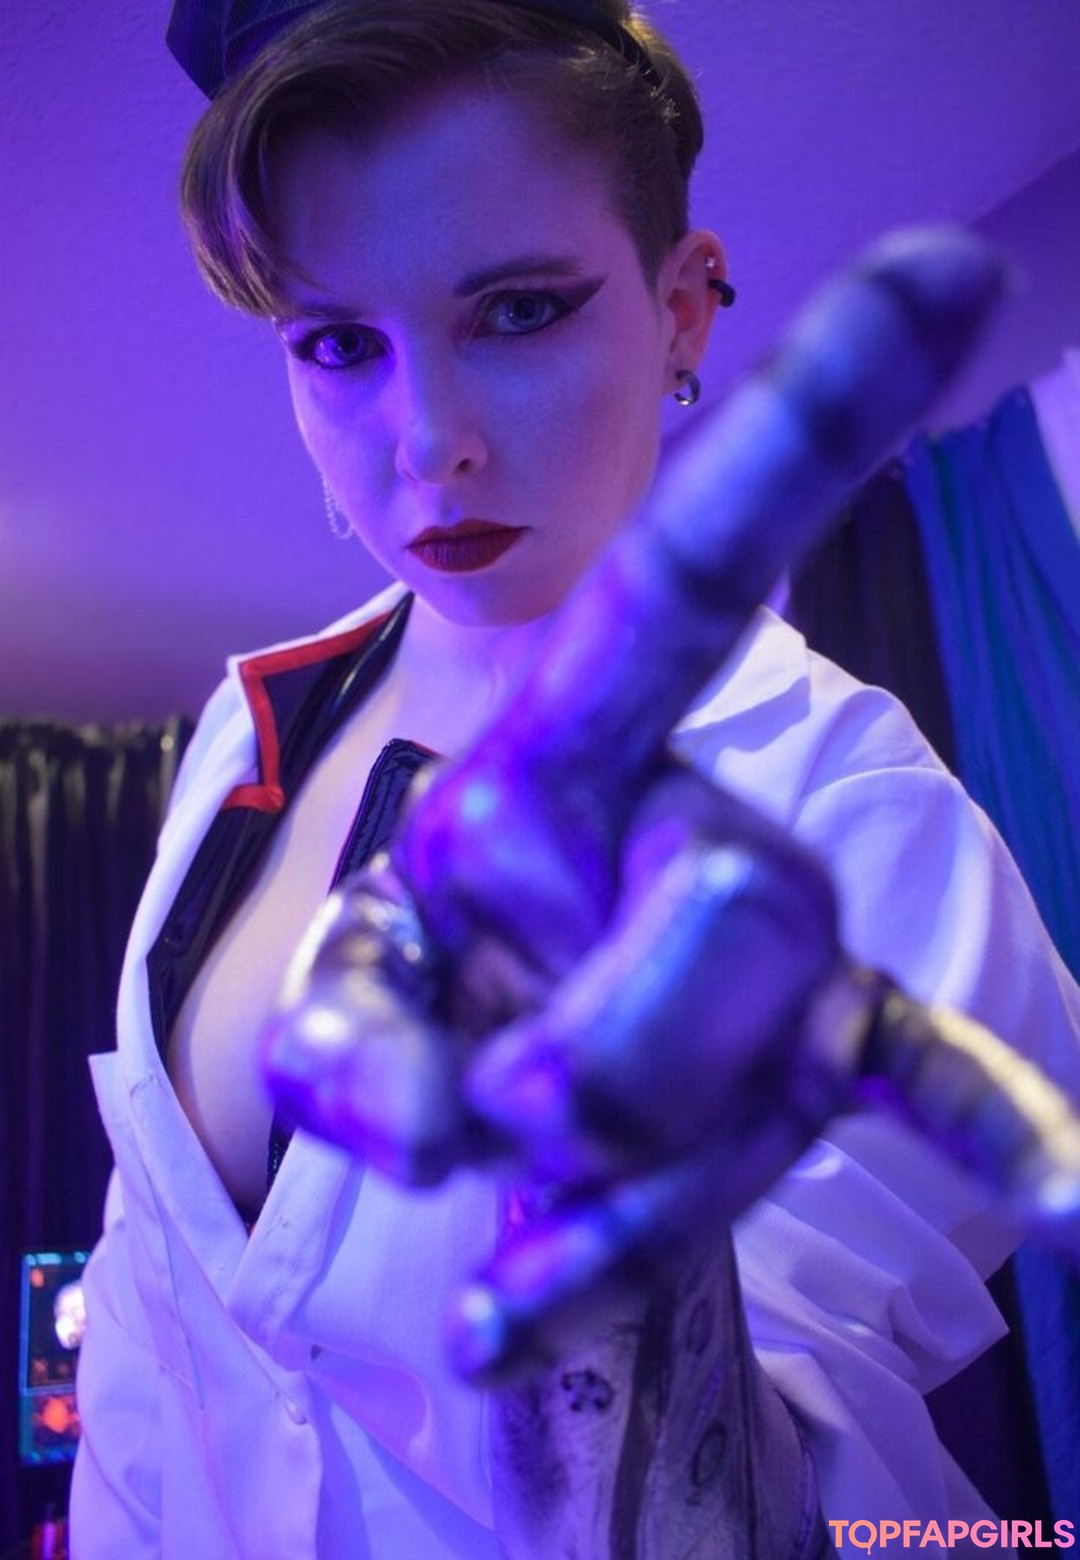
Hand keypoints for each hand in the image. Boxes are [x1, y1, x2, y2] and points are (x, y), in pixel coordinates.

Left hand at [261, 230, 1014, 1380]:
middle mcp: (705, 818)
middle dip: (584, 1055)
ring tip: (534, 1195)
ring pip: (736, 1071)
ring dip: (600, 1188)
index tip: (951, 270)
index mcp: (569, 746)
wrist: (515, 1126)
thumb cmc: (436, 1005)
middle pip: (738, 902)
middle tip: (490, 1108)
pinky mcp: (830, 1062)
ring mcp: (792, 947)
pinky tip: (1065, 1205)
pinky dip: (995, 1135)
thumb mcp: (345, 1009)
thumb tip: (445, 1134)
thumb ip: (355, 1051)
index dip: (808, 424)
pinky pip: (930, 1078)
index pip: (690, 568)